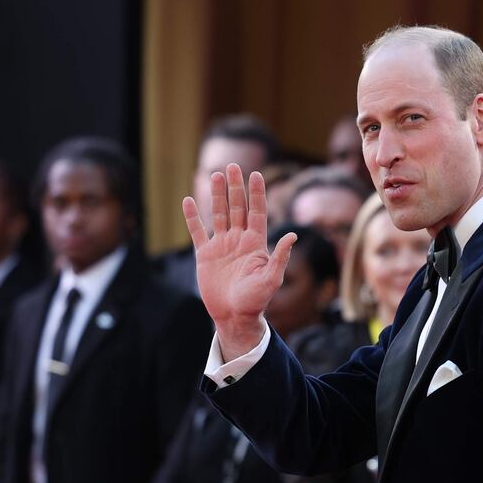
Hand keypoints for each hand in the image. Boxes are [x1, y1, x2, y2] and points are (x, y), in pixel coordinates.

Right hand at [183, 163, 295, 359]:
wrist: (234, 316)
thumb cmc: (256, 301)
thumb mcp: (271, 279)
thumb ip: (279, 257)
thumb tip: (292, 235)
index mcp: (256, 243)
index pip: (257, 212)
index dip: (257, 193)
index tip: (256, 174)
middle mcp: (239, 240)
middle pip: (237, 207)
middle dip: (236, 187)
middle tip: (233, 166)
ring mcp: (221, 246)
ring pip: (218, 214)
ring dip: (217, 195)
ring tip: (215, 175)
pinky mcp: (205, 255)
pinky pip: (198, 231)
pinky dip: (193, 217)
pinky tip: (189, 200)